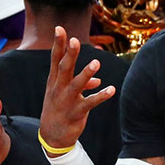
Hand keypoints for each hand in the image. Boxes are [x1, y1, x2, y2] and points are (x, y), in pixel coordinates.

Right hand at [38, 27, 115, 151]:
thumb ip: (82, 83)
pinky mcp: (77, 112)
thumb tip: (97, 81)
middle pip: (64, 68)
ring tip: (96, 63)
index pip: (55, 59)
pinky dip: (101, 96)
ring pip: (77, 85)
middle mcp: (59, 89)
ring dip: (86, 74)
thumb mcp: (65, 94)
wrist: (52, 136)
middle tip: (75, 40)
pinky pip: (90, 103)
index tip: (59, 28)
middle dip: (70, 55)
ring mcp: (67, 101)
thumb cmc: (59, 109)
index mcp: (54, 81)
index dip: (58, 44)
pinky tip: (111, 89)